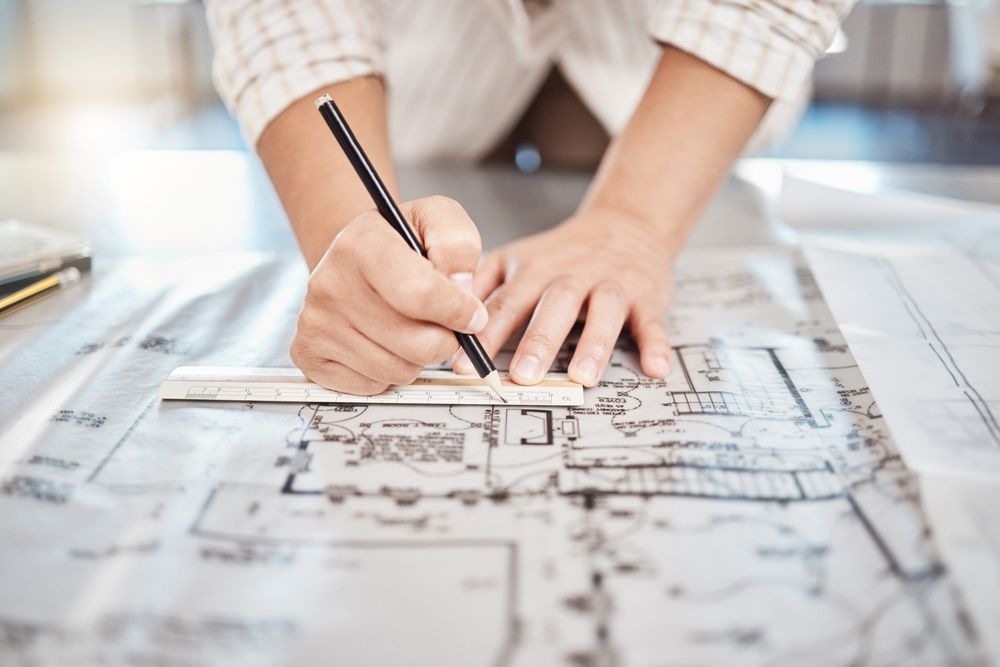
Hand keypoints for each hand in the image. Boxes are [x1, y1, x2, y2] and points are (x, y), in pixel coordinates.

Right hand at [291, 196, 488, 393]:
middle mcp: (329, 283)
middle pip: (416, 343)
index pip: (418, 292)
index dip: (457, 311)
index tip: (472, 314)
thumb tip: (462, 289)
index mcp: (361, 244)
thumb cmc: (400, 242)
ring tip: (410, 327)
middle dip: (444, 339)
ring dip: (418, 357)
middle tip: (442, 323)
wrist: (354, 257)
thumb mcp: (436, 220)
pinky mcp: (310, 355)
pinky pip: (374, 385)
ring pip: (398, 370)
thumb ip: (458, 243)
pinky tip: (384, 342)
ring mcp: (316, 323)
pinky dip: (389, 372)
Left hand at [454, 207, 674, 386]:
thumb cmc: (564, 254)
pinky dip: (656, 344)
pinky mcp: (647, 296)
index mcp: (535, 269)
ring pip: (605, 312)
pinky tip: (655, 367)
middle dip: (538, 341)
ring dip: (595, 344)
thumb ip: (483, 284)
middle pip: (553, 306)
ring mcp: (611, 285)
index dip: (484, 333)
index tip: (466, 364)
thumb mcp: (517, 259)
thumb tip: (445, 313)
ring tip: (584, 375)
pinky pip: (652, 321)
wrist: (626, 225)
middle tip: (524, 375)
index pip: (504, 303)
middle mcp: (572, 276)